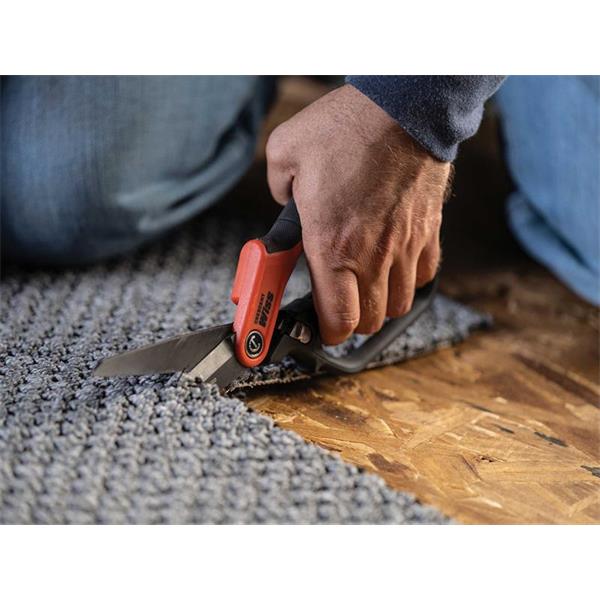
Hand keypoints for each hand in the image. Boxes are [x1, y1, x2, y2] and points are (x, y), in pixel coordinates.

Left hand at [266, 84, 450, 344]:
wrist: (403, 105)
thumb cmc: (345, 128)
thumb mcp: (284, 155)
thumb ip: (277, 195)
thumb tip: (285, 212)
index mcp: (331, 245)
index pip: (338, 319)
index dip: (326, 334)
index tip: (316, 327)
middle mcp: (372, 255)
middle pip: (370, 321)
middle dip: (350, 322)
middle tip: (336, 304)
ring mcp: (405, 246)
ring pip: (400, 305)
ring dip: (379, 305)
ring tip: (363, 287)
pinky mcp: (428, 232)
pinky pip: (424, 275)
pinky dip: (408, 281)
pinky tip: (392, 264)